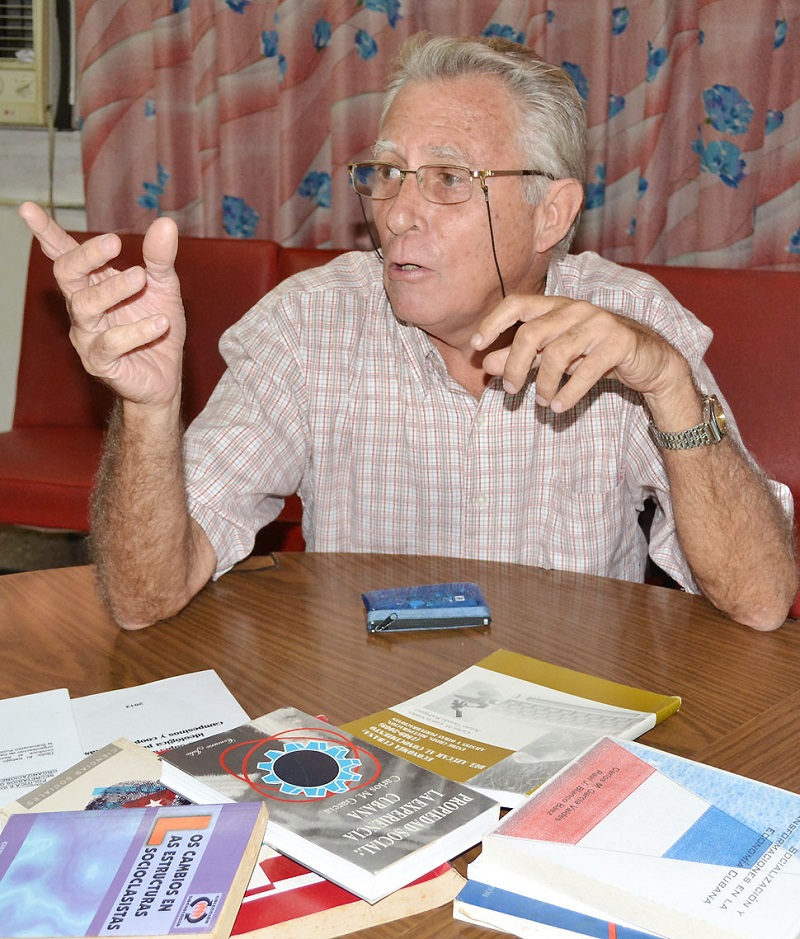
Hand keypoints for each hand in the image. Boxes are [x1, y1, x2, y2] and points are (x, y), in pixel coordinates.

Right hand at [19, 202, 185, 409]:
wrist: (166, 376)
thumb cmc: (157, 326)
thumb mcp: (164, 288)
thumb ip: (160, 258)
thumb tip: (165, 223)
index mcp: (93, 283)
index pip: (64, 254)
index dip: (46, 232)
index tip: (27, 208)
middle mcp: (83, 307)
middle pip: (67, 274)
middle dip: (86, 255)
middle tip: (115, 241)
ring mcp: (87, 335)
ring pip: (85, 306)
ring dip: (114, 289)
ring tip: (142, 278)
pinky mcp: (99, 362)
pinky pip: (110, 343)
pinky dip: (137, 330)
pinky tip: (160, 323)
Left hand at [471, 293, 688, 414]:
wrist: (648, 361)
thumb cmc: (593, 355)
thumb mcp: (553, 356)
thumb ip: (521, 358)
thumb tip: (485, 365)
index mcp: (557, 306)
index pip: (517, 303)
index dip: (493, 321)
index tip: (476, 344)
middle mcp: (576, 309)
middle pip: (531, 334)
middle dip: (514, 365)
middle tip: (510, 389)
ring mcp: (599, 324)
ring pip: (557, 354)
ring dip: (543, 384)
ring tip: (541, 402)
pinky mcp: (619, 343)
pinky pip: (586, 371)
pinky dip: (568, 394)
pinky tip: (557, 407)